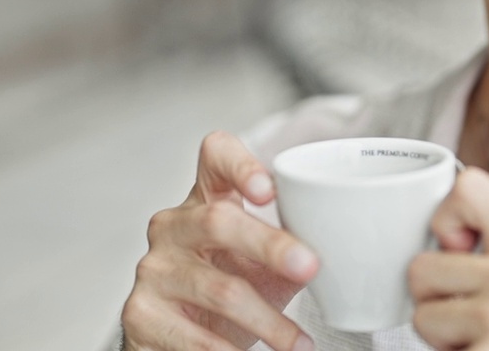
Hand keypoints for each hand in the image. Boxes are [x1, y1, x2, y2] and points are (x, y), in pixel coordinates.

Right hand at [122, 132, 317, 350]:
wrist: (179, 340)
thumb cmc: (229, 286)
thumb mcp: (261, 263)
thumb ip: (293, 248)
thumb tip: (347, 252)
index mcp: (204, 199)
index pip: (215, 157)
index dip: (240, 165)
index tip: (270, 190)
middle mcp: (172, 226)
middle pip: (219, 221)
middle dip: (270, 245)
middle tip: (309, 267)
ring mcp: (153, 269)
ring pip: (218, 289)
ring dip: (267, 322)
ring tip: (297, 343)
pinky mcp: (142, 314)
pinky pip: (194, 339)